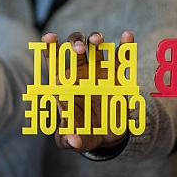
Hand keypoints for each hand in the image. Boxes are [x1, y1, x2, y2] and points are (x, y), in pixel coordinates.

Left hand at [42, 30, 134, 151]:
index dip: (50, 47)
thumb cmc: (79, 135)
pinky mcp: (116, 78)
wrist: (103, 137)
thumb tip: (74, 141)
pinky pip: (121, 59)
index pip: (53, 61)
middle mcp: (79, 72)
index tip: (49, 37)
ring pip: (95, 47)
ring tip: (96, 41)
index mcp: (62, 84)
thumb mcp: (70, 140)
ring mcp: (98, 72)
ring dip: (95, 39)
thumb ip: (68, 139)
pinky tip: (127, 35)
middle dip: (75, 43)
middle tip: (78, 50)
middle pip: (74, 47)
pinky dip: (125, 46)